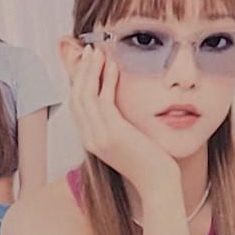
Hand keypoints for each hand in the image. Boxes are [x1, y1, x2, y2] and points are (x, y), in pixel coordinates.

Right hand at [60, 35, 179, 198]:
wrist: (157, 184)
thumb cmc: (148, 161)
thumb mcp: (126, 139)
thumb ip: (117, 122)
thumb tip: (117, 101)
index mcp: (90, 140)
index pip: (76, 105)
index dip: (79, 80)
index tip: (87, 62)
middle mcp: (90, 138)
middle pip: (76, 97)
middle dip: (81, 71)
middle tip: (90, 50)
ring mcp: (99, 137)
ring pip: (86, 95)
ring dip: (91, 70)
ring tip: (98, 52)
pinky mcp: (113, 134)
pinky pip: (104, 100)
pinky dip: (106, 80)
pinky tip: (113, 66)